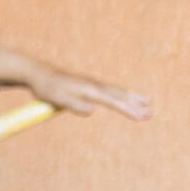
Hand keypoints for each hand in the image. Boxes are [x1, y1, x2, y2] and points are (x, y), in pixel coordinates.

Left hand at [24, 63, 151, 122]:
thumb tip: (91, 111)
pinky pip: (110, 90)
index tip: (141, 117)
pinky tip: (125, 97)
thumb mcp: (58, 99)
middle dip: (135, 104)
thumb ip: (74, 105)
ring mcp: (92, 84)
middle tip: (151, 114)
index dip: (128, 110)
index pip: (113, 101)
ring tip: (147, 102)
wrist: (38, 74)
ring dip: (132, 97)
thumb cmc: (47, 88)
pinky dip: (122, 93)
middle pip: (120, 95)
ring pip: (117, 91)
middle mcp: (94, 85)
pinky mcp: (88, 85)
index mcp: (89, 90)